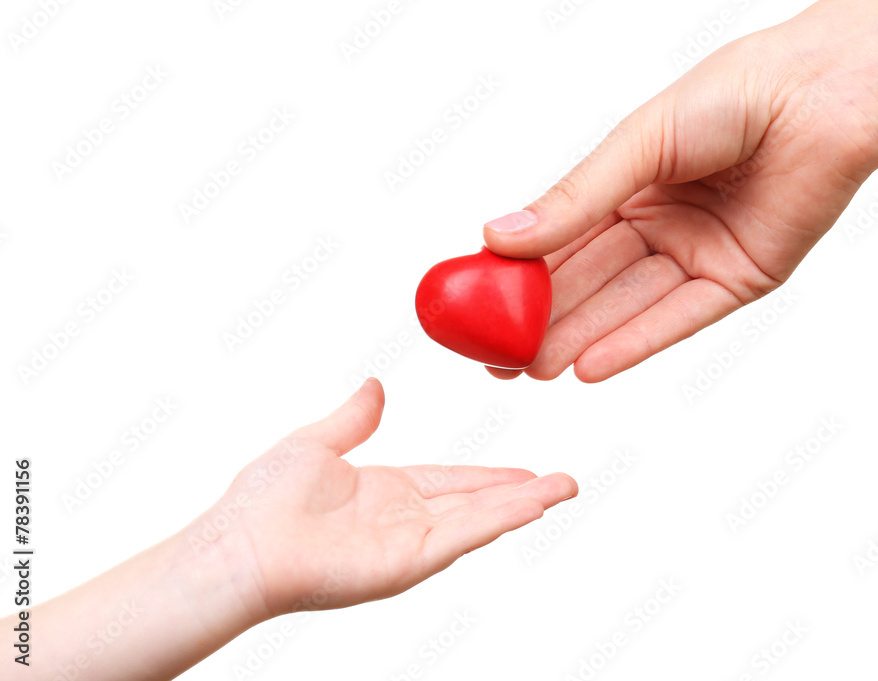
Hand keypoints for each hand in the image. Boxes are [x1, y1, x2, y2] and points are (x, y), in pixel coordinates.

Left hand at [192, 378, 576, 619]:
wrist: (241, 544)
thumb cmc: (263, 499)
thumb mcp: (316, 442)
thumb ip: (354, 418)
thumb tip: (374, 385)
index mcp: (384, 490)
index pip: (452, 481)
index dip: (489, 476)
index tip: (525, 470)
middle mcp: (402, 520)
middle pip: (476, 502)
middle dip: (522, 492)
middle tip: (564, 482)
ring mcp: (407, 543)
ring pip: (478, 520)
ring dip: (523, 505)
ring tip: (563, 489)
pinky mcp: (406, 562)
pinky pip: (461, 537)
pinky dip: (498, 520)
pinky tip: (530, 505)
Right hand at [482, 0, 877, 381]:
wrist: (823, 95)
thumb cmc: (733, 96)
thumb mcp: (637, 146)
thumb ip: (574, 199)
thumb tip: (497, 236)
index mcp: (628, 185)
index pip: (561, 239)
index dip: (517, 276)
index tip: (474, 306)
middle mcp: (659, 224)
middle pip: (589, 281)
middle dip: (542, 321)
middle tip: (495, 357)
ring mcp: (696, 254)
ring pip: (625, 305)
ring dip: (578, 340)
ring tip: (529, 371)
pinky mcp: (737, 280)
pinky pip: (678, 318)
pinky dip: (634, 342)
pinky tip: (589, 366)